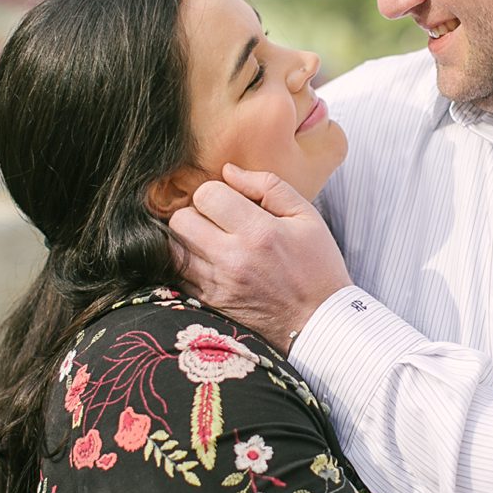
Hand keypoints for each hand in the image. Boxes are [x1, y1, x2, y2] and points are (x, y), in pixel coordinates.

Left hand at [167, 164, 350, 349]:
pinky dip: (185, 263)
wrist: (319, 320)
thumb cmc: (317, 266)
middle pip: (180, 220)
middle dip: (194, 213)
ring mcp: (218, 284)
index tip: (229, 201)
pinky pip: (176, 275)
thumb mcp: (306, 216)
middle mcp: (233, 259)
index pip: (206, 195)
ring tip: (208, 239)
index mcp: (259, 233)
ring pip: (172, 248)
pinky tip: (206, 261)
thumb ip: (268, 186)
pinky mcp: (209, 302)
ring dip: (186, 238)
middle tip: (214, 220)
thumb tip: (228, 171)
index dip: (215, 192)